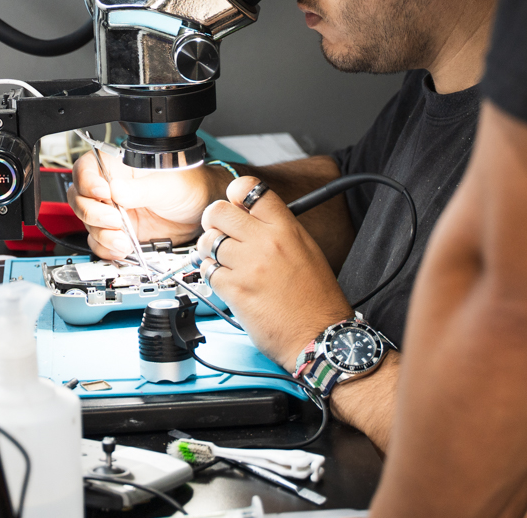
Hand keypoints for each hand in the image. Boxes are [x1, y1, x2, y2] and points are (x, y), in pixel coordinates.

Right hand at [68, 146, 221, 259]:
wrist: (200, 211)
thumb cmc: (187, 185)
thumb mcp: (165, 184)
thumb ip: (140, 189)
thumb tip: (116, 191)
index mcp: (117, 166)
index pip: (86, 169)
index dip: (87, 181)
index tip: (102, 192)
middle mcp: (109, 189)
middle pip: (80, 199)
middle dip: (94, 213)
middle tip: (115, 220)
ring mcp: (112, 212)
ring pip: (89, 224)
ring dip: (103, 235)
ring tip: (125, 239)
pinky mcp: (118, 232)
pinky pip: (100, 243)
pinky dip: (108, 249)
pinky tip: (123, 248)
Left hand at [197, 176, 353, 369]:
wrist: (319, 337)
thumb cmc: (317, 300)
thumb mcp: (307, 251)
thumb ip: (278, 230)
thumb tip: (249, 216)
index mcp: (287, 229)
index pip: (250, 189)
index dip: (235, 194)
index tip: (232, 204)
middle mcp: (266, 242)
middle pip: (218, 211)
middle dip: (213, 222)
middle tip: (218, 233)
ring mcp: (249, 266)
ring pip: (208, 241)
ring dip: (209, 251)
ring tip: (221, 260)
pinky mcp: (235, 290)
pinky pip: (207, 271)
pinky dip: (210, 275)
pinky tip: (223, 280)